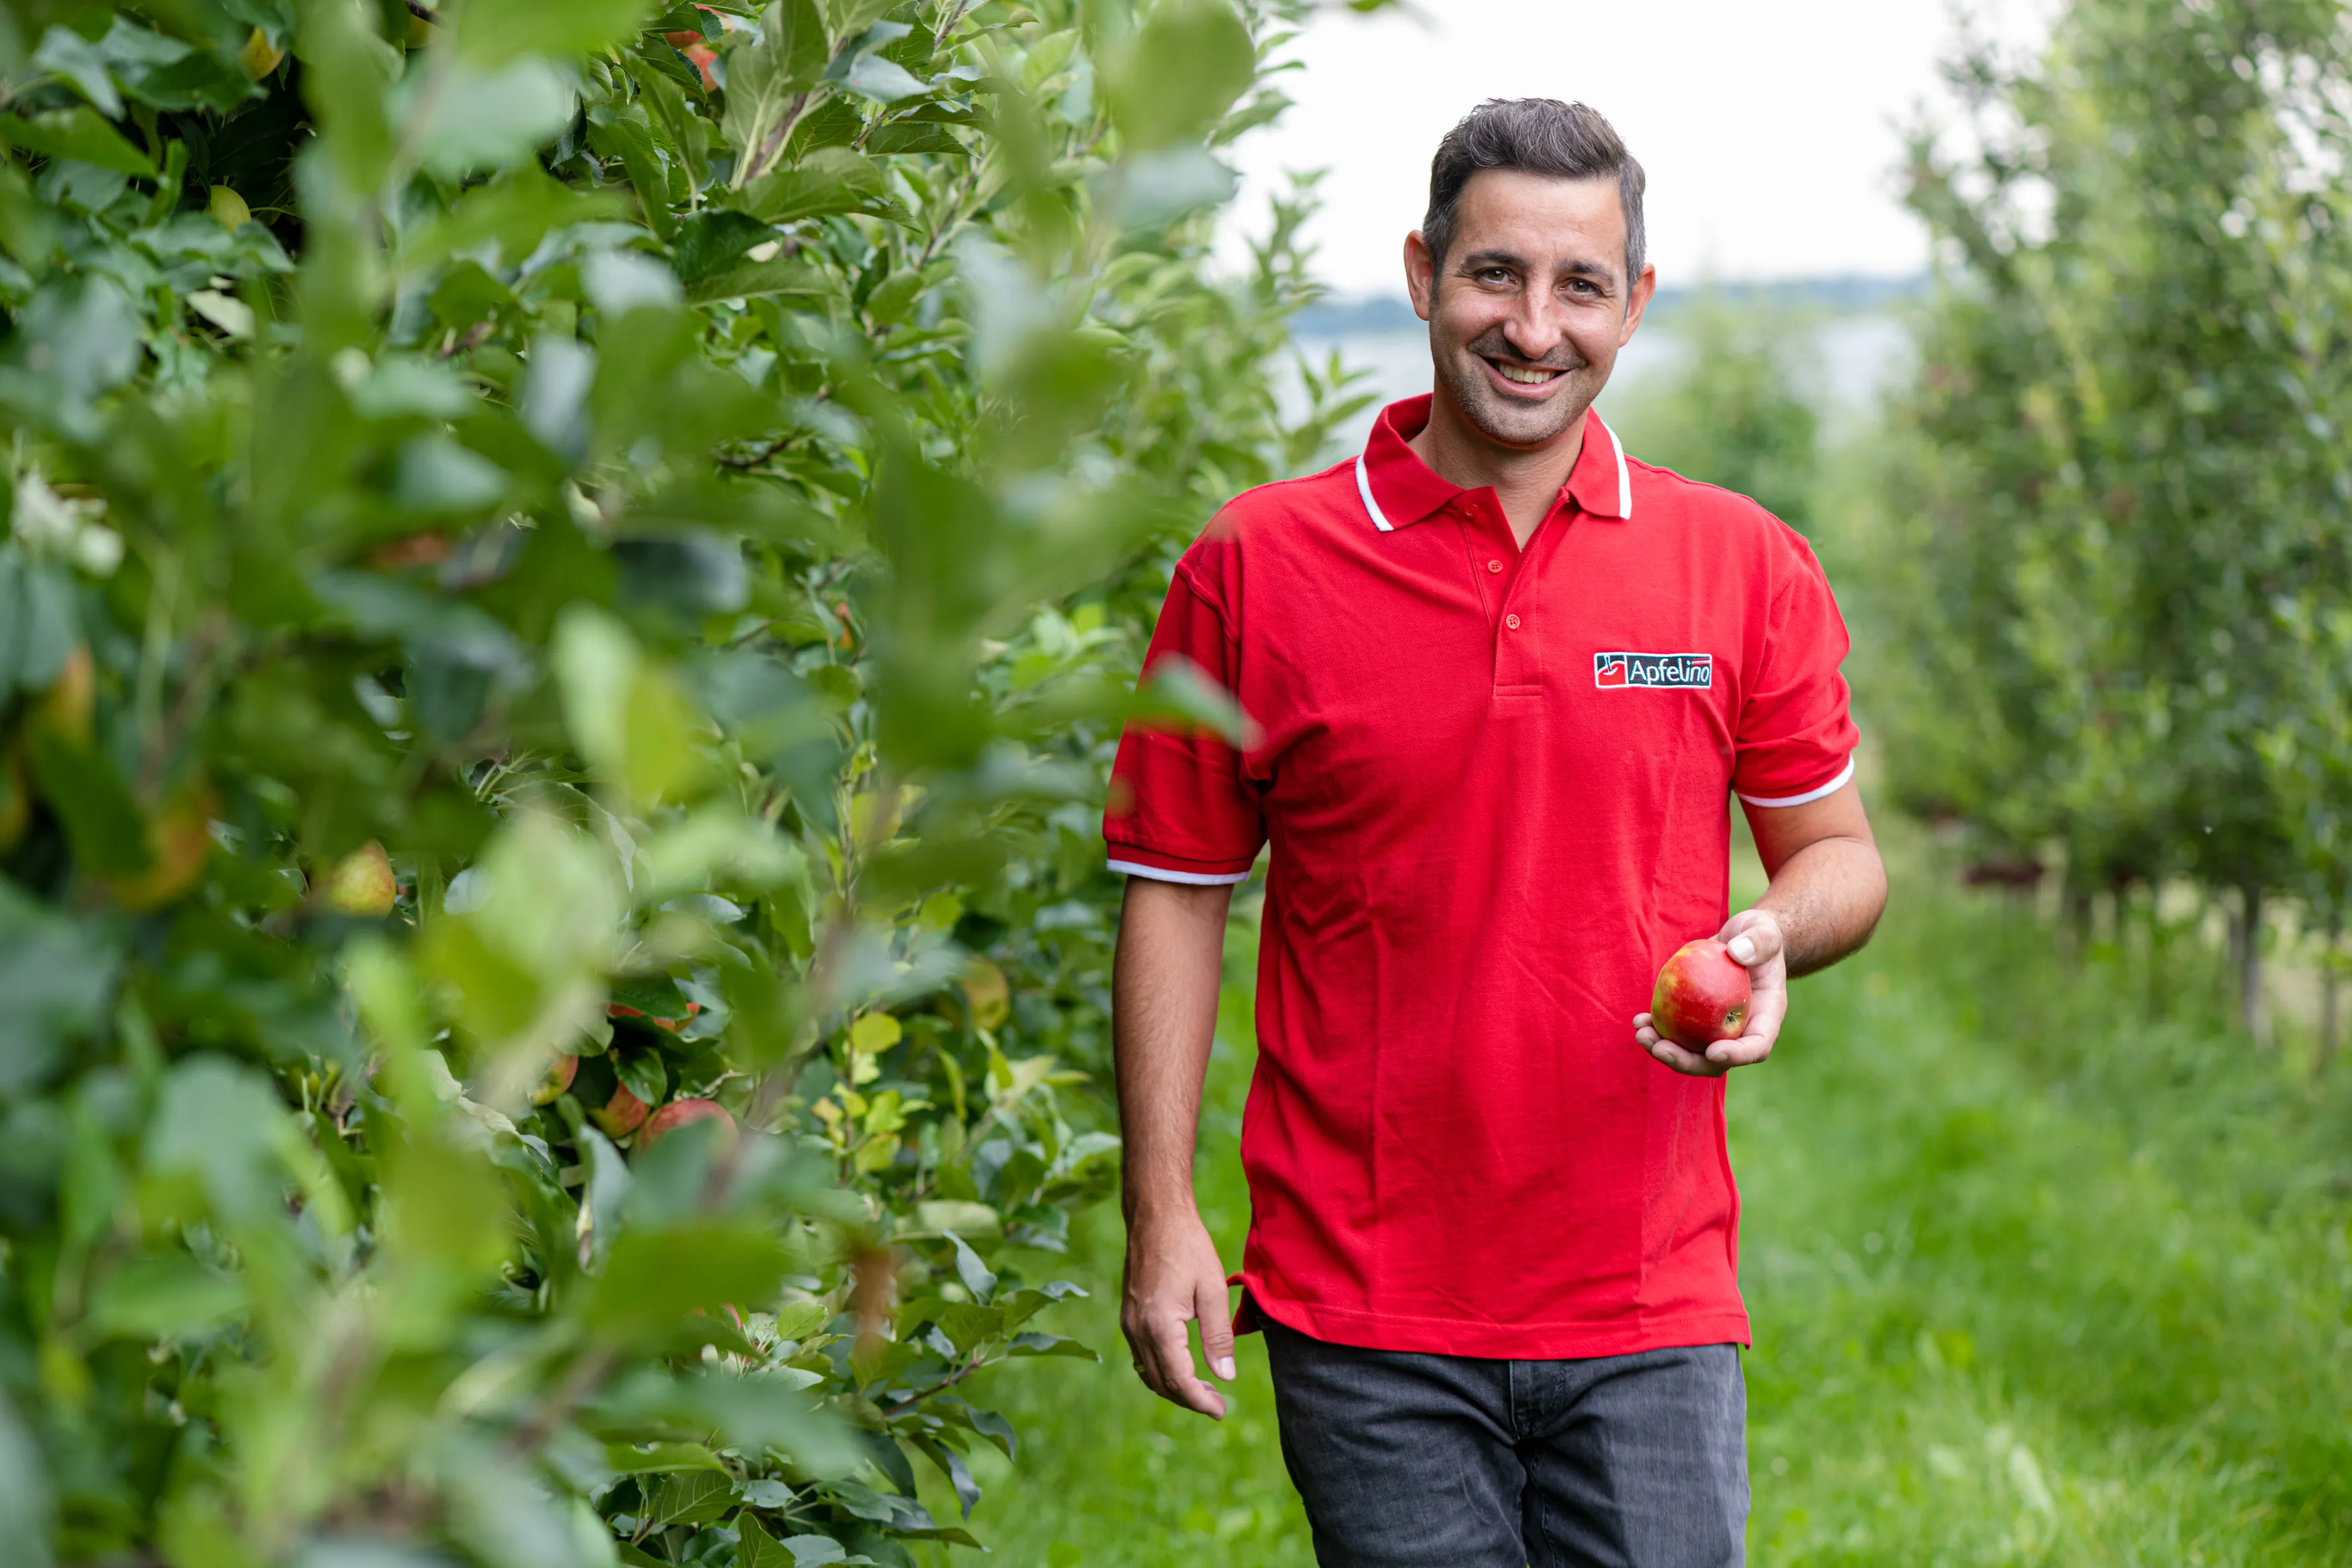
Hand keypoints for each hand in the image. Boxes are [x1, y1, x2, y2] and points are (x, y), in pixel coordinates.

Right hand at [1119, 1205, 1236, 1418]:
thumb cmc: (1188, 1247)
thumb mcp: (1212, 1290)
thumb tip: (1226, 1377)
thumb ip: (1218, 1337)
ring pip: (1148, 1373)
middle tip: (1218, 1404)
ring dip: (1174, 1387)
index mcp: (1159, 1325)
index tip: (1222, 1411)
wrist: (1155, 1216)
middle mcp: (1137, 1330)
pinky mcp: (1128, 1316)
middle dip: (1189, 1399)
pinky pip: (1141, 1356)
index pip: (1179, 1380)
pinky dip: (1160, 1370)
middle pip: (1161, 1383)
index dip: (1201, 1401)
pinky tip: (1181, 1365)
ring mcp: (1128, 1323)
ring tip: (1204, 1389)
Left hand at [1633, 908, 1788, 1077]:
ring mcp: (1716, 1028)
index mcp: (1765, 1018)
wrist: (1742, 939)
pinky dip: (1658, 1030)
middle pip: (1716, 1061)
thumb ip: (1758, 941)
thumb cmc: (1759, 936)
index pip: (1755, 1047)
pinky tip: (1639, 1021)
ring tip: (1642, 1034)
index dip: (1736, 1055)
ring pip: (1692, 1052)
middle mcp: (1740, 1030)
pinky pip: (1677, 1032)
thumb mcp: (1764, 932)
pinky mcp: (1696, 1019)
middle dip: (1687, 1061)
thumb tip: (1737, 953)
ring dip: (1665, 1049)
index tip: (1712, 1051)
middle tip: (1660, 1048)